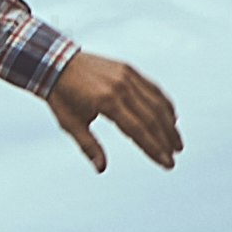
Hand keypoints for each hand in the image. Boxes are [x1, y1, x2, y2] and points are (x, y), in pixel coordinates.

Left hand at [40, 49, 182, 173]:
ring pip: (156, 103)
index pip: (138, 130)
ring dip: (170, 124)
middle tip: (174, 157)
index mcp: (106, 102)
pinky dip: (164, 103)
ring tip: (177, 143)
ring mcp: (126, 76)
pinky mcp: (128, 69)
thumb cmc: (61, 96)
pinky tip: (171, 118)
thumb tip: (101, 169)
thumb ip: (88, 146)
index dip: (154, 148)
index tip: (166, 163)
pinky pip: (152, 88)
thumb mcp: (70, 123)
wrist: (54, 62)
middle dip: (165, 140)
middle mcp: (120, 87)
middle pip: (151, 118)